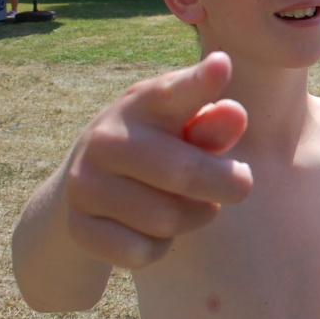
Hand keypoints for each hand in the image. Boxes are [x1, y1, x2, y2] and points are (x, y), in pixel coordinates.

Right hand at [63, 52, 250, 269]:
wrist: (88, 188)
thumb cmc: (161, 147)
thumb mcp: (187, 128)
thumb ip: (214, 124)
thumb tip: (235, 114)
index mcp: (145, 103)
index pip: (176, 92)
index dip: (201, 82)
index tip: (223, 66)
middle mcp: (108, 138)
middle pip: (186, 174)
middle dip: (228, 185)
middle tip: (241, 185)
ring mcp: (86, 183)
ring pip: (168, 219)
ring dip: (196, 217)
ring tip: (192, 204)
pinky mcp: (79, 227)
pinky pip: (143, 252)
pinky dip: (161, 246)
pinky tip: (154, 228)